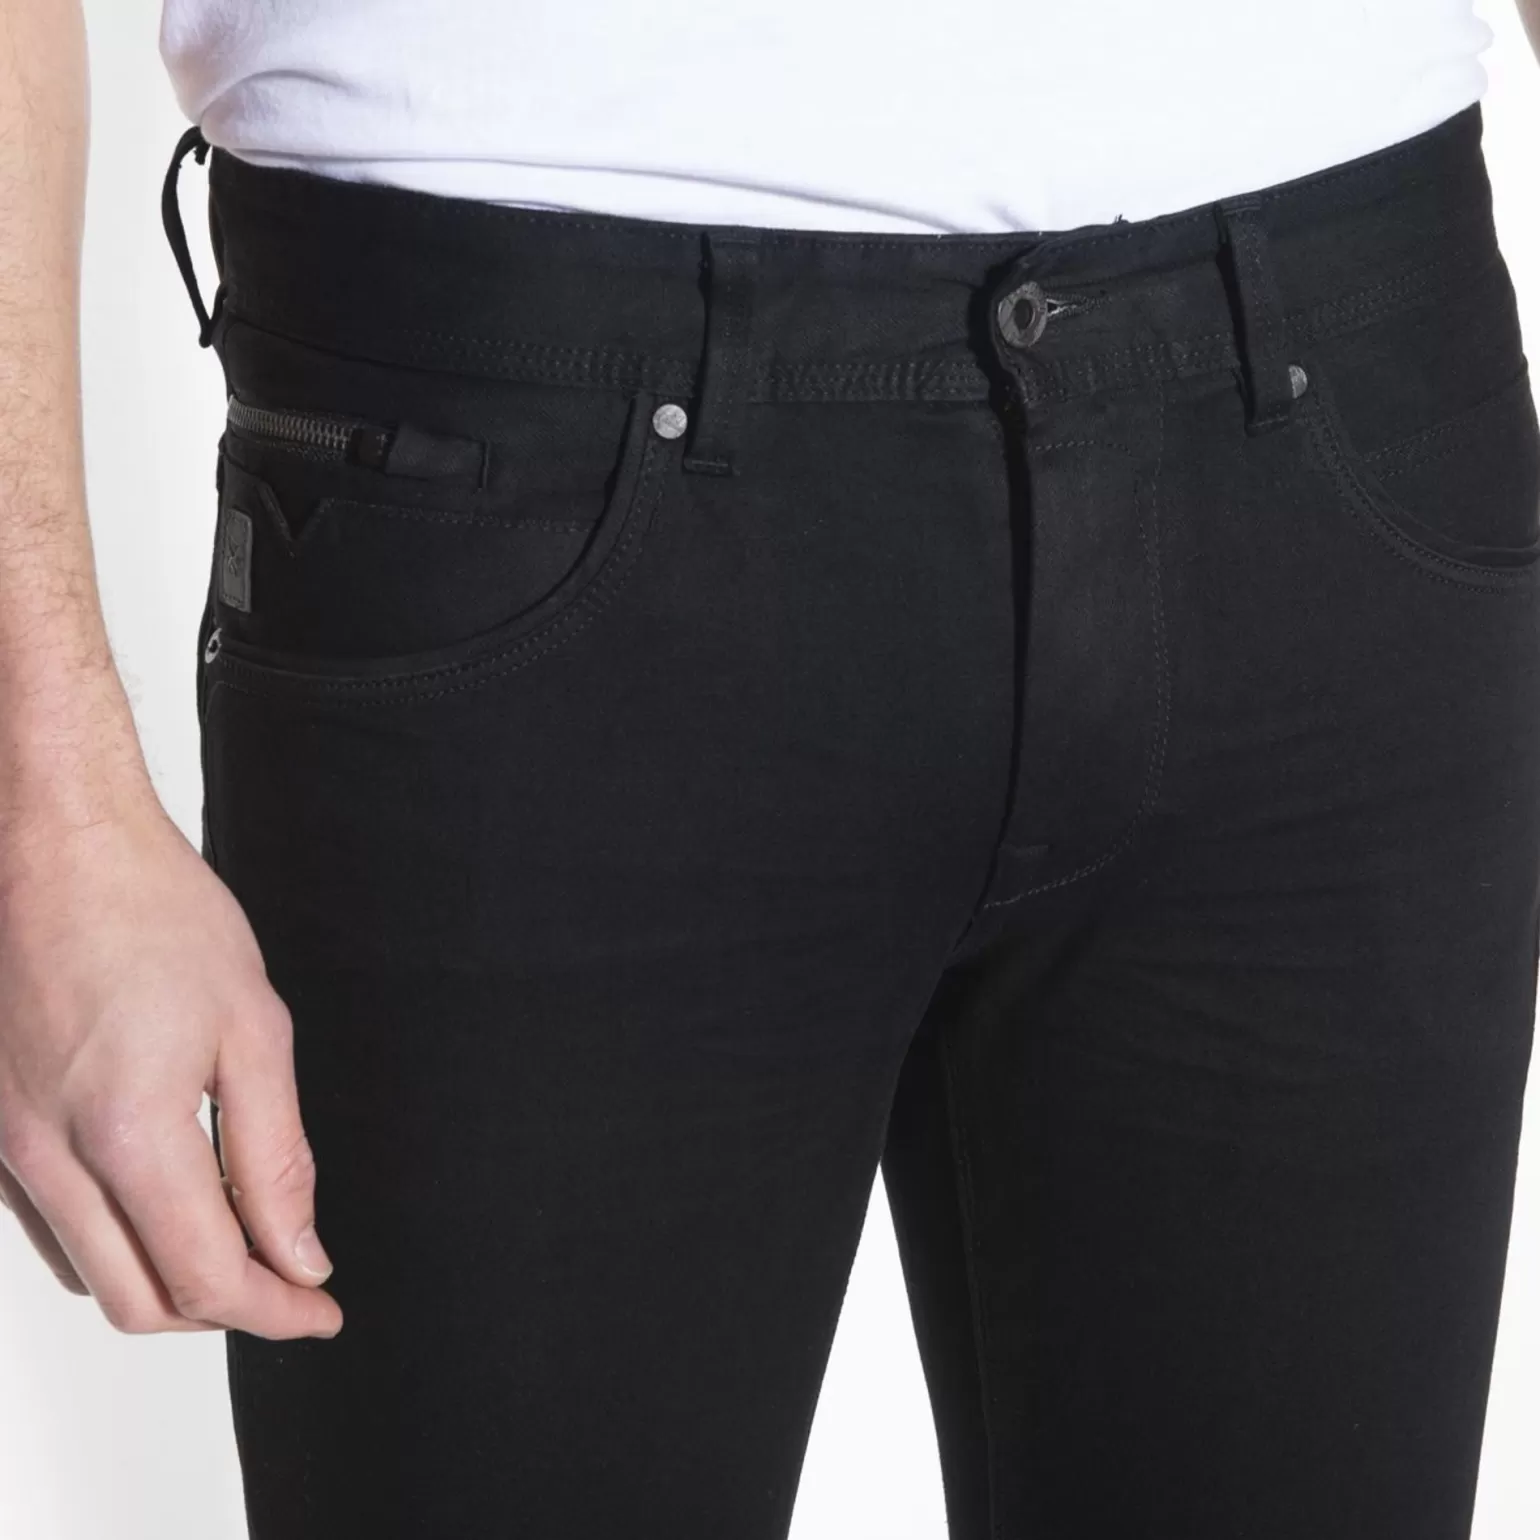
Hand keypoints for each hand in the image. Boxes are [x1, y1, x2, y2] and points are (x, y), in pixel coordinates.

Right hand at [0, 796, 341, 1338]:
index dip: (277, 1308)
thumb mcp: (253, 1028)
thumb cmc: (154, 915)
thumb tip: (301, 1252)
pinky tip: (168, 1206)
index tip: (323, 1307)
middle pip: (141, 1303)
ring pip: (92, 1275)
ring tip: (241, 1242)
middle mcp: (49, 1157)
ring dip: (170, 1282)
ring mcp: (8, 1149)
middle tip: (292, 1284)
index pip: (207, 1279)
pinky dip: (117, 1245)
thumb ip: (277, 1156)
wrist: (56, 847)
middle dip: (227, 1311)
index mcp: (128, 1133)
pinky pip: (51, 1231)